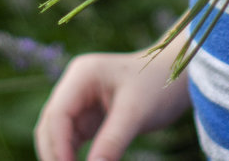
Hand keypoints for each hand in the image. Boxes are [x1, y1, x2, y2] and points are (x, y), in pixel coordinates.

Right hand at [35, 46, 191, 160]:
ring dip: (60, 156)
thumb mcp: (136, 114)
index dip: (58, 147)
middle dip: (54, 154)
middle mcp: (74, 85)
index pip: (57, 115)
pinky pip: (71, 139)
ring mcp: (79, 100)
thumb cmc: (159, 86)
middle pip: (50, 125)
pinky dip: (71, 156)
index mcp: (81, 75)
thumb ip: (111, 142)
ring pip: (57, 134)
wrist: (177, 76)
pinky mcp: (87, 115)